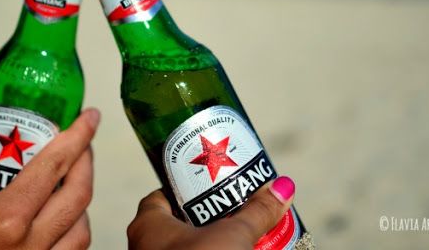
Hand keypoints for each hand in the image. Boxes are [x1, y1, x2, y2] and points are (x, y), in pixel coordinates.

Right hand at [0, 108, 100, 249]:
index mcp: (5, 219)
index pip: (56, 165)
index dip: (79, 135)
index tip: (90, 116)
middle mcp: (27, 247)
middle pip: (79, 195)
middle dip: (86, 161)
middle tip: (80, 142)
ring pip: (81, 230)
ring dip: (81, 199)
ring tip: (70, 178)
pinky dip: (71, 230)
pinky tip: (59, 214)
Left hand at [127, 176, 294, 249]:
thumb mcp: (234, 234)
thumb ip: (257, 211)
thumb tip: (282, 186)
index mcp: (148, 225)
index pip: (162, 196)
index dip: (187, 189)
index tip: (213, 185)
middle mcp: (146, 247)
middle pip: (177, 224)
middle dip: (206, 219)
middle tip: (235, 210)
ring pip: (187, 248)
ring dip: (211, 243)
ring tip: (240, 236)